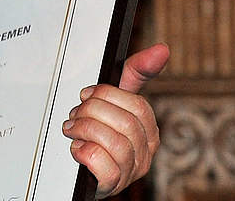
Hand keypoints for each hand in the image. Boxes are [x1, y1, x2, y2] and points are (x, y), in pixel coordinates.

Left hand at [63, 43, 168, 196]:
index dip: (106, 95)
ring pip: (114, 143)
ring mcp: (131, 171)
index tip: (86, 94)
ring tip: (72, 130)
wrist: (82, 170)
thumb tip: (162, 49)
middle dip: (90, 112)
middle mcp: (145, 152)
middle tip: (74, 114)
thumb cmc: (100, 133)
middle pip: (124, 123)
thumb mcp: (114, 102)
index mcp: (148, 129)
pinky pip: (104, 167)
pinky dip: (84, 153)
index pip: (137, 105)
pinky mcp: (113, 185)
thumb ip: (133, 75)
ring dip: (84, 131)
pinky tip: (77, 149)